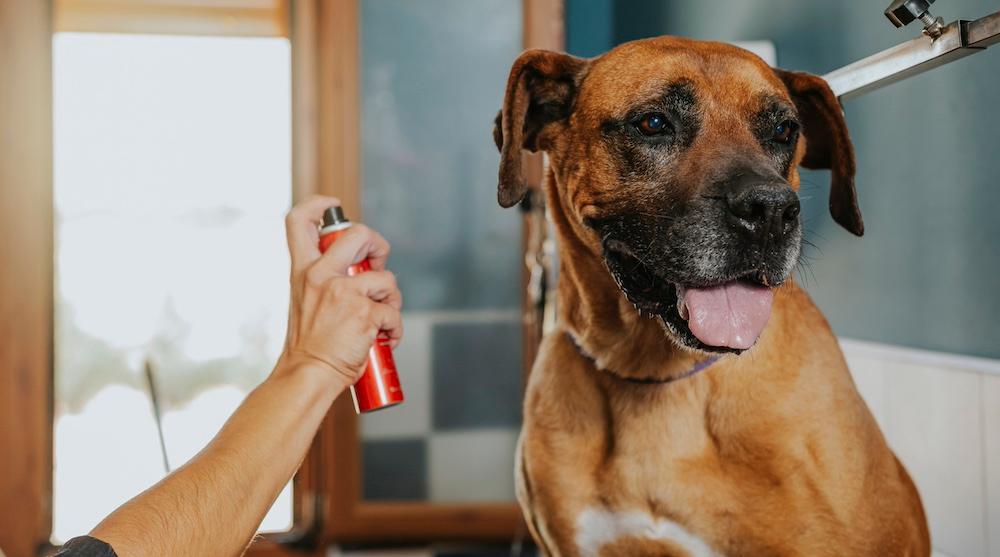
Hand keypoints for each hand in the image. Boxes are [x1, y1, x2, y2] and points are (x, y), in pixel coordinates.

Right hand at [279, 196, 402, 385]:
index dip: (319, 204)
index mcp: (302, 271)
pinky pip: (393, 313)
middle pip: (359, 233)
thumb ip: (324, 280)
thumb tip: (361, 270)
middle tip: (379, 264)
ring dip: (392, 300)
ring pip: (386, 279)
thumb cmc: (309, 346)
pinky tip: (384, 340)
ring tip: (381, 320)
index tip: (334, 206)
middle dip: (379, 245)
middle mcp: (320, 275)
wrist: (308, 375)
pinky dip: (394, 329)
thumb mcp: (304, 302)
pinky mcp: (364, 313)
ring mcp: (343, 292)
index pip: (299, 221)